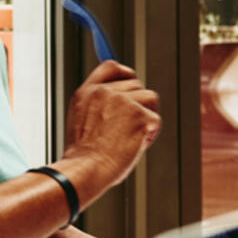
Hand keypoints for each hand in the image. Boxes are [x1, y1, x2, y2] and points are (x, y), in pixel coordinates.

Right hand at [64, 61, 160, 189]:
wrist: (86, 170)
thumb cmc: (85, 155)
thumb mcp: (82, 120)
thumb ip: (99, 104)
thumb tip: (125, 97)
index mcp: (88, 92)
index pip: (111, 67)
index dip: (125, 73)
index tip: (131, 83)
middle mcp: (105, 92)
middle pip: (135, 85)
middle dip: (137, 105)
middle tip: (126, 129)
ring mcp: (123, 101)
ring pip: (149, 98)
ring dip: (146, 117)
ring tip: (131, 137)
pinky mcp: (139, 115)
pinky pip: (156, 119)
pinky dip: (150, 134)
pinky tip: (135, 146)